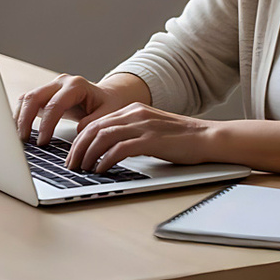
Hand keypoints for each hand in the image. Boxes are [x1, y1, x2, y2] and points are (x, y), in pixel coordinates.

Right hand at [15, 73, 133, 145]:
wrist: (109, 96)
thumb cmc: (109, 104)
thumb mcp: (107, 114)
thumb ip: (93, 123)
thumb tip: (78, 133)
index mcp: (76, 85)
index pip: (55, 105)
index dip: (46, 125)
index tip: (43, 142)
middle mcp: (61, 82)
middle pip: (34, 97)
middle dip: (25, 120)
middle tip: (23, 140)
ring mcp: (51, 86)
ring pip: (27, 98)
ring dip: (20, 117)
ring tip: (18, 137)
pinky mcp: (46, 94)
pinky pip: (28, 102)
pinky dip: (21, 115)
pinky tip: (18, 130)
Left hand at [64, 103, 219, 172]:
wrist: (209, 138)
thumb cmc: (182, 140)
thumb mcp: (151, 131)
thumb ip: (132, 135)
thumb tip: (108, 151)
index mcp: (134, 110)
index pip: (97, 122)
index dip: (80, 139)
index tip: (73, 155)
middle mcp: (136, 114)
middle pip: (95, 128)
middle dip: (78, 148)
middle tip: (70, 165)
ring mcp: (143, 126)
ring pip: (103, 137)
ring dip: (87, 155)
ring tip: (81, 169)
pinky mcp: (151, 140)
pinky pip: (120, 149)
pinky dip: (105, 160)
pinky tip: (100, 169)